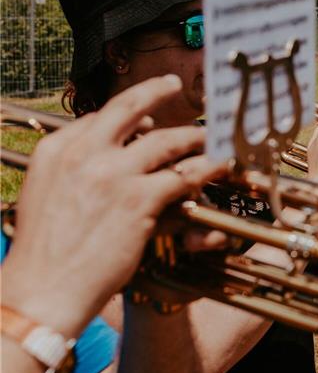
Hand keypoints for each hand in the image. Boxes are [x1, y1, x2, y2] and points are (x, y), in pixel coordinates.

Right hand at [2, 75, 224, 338]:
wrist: (42, 289)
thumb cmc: (45, 251)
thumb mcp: (46, 194)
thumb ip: (76, 166)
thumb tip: (113, 148)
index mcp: (56, 149)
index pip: (98, 116)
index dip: (128, 112)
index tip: (147, 111)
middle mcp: (84, 152)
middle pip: (129, 107)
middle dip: (156, 90)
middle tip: (174, 84)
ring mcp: (113, 173)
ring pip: (167, 141)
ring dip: (194, 137)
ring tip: (212, 136)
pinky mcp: (139, 198)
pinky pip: (183, 176)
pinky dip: (205, 170)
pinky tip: (219, 167)